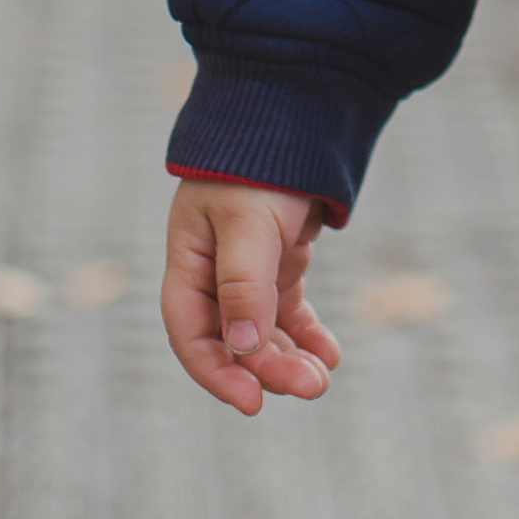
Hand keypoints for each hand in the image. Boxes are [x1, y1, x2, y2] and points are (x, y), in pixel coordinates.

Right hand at [161, 178, 342, 418]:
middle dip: (267, 369)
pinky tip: (329, 354)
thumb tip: (242, 348)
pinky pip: (288, 313)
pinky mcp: (277, 266)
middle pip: (233, 340)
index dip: (217, 372)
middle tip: (310, 387)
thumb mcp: (248, 222)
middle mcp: (212, 274)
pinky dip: (306, 336)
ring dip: (289, 359)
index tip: (253, 402)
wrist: (294, 116)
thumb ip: (243, 283)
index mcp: (189, 262)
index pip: (191, 333)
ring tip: (321, 379)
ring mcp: (247, 272)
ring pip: (262, 333)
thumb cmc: (259, 164)